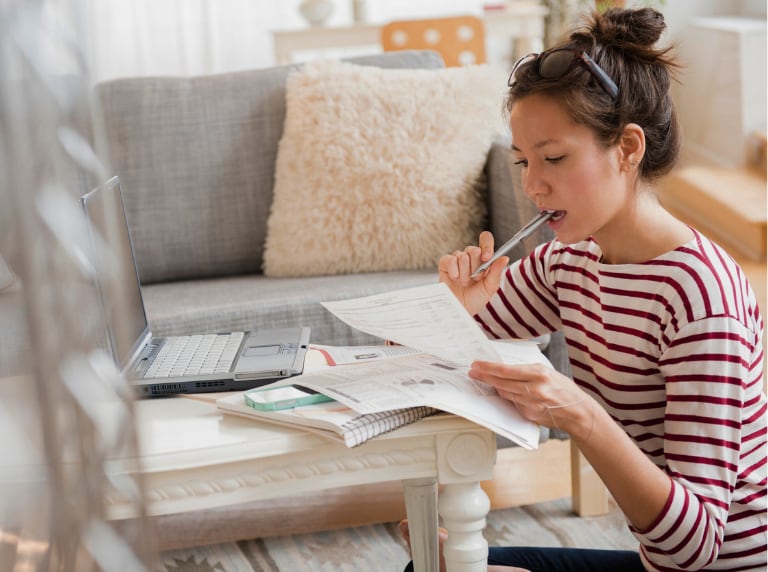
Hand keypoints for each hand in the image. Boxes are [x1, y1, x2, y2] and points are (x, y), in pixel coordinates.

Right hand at [438, 231, 507, 315]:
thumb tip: (504, 258)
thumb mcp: (490, 287)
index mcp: (484, 259)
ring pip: (462, 256)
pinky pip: (450, 260)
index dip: (486, 245)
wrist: (460, 309)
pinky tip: (455, 279)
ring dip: (465, 273)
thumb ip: (496, 272)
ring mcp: (457, 259)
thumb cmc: (475, 299)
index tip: (486, 258)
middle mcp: (471, 257)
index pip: (485, 240)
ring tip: (464, 283)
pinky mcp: (445, 263)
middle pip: (474, 249)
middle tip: (475, 278)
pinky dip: (454, 272)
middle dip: (476, 266)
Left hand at [468, 361, 594, 438]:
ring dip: (493, 386)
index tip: (477, 364)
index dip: (489, 367)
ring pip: (505, 393)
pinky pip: (513, 403)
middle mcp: (535, 389)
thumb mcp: (547, 371)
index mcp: (539, 374)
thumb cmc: (563, 388)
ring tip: (483, 379)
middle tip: (473, 372)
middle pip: (502, 382)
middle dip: (484, 376)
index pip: (507, 370)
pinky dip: (507, 396)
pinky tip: (503, 391)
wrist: (577, 411)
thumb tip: (504, 367)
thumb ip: (527, 370)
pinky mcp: (529, 414)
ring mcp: (531, 404)